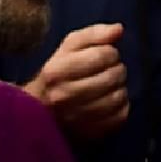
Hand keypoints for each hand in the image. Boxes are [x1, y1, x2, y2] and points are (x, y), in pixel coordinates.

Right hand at [29, 22, 127, 138]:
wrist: (38, 112)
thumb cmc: (56, 74)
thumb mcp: (68, 48)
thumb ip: (93, 35)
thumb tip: (118, 29)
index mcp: (56, 71)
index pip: (101, 56)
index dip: (110, 52)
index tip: (106, 55)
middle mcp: (64, 96)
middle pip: (112, 76)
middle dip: (117, 70)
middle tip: (110, 70)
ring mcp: (77, 117)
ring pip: (118, 97)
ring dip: (120, 88)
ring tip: (111, 86)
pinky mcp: (90, 132)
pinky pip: (120, 116)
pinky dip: (122, 106)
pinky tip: (111, 101)